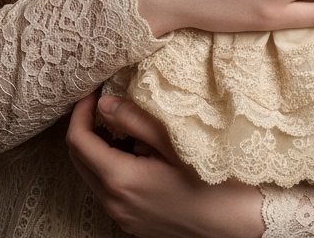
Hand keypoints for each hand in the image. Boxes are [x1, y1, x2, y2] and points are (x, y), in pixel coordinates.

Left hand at [67, 92, 263, 237]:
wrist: (236, 222)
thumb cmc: (211, 179)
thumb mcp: (173, 141)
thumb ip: (134, 120)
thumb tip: (104, 102)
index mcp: (120, 180)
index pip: (78, 140)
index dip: (80, 111)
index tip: (94, 90)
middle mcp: (114, 203)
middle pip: (79, 158)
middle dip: (84, 126)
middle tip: (102, 100)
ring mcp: (122, 216)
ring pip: (91, 174)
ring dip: (97, 146)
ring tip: (121, 122)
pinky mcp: (132, 222)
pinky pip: (107, 190)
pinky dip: (109, 165)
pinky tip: (134, 149)